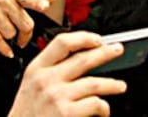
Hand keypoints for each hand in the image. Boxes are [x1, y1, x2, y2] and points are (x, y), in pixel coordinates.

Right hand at [8, 31, 127, 116]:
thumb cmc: (27, 114)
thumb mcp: (31, 86)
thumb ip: (50, 71)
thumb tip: (83, 59)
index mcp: (36, 69)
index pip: (62, 43)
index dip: (83, 38)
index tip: (97, 39)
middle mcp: (46, 80)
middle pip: (83, 59)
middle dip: (105, 53)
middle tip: (117, 50)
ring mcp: (57, 96)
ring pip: (94, 83)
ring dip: (112, 84)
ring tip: (120, 86)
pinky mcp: (67, 114)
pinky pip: (94, 104)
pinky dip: (104, 107)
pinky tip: (104, 110)